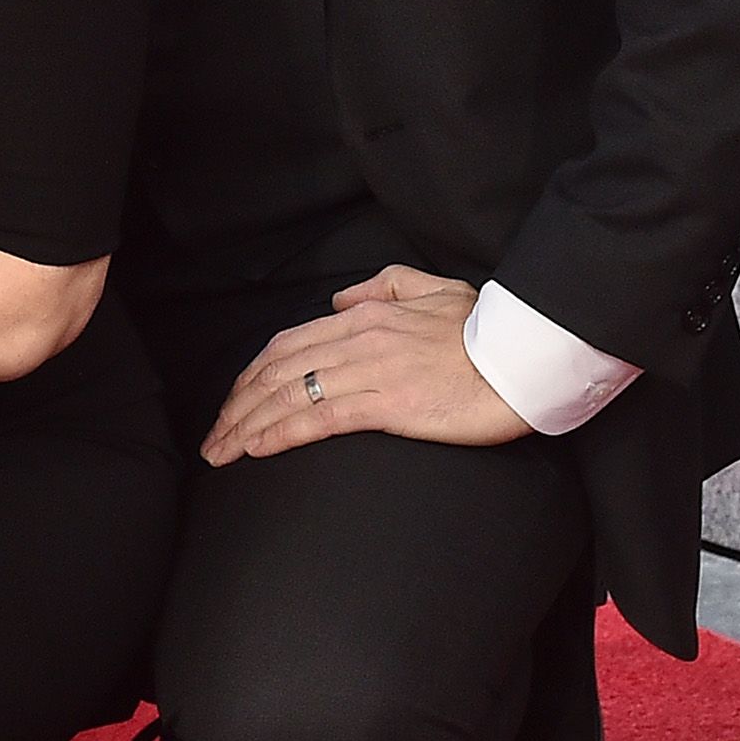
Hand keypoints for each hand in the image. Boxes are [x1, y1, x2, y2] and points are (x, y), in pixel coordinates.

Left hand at [201, 266, 533, 463]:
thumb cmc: (487, 330)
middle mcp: (359, 339)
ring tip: (221, 452)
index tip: (233, 401)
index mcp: (366, 315)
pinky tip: (256, 448)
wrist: (526, 357)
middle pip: (276, 371)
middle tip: (213, 437)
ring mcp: (372, 372)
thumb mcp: (434, 289)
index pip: (288, 344)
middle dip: (236, 406)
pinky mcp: (389, 405)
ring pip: (289, 395)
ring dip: (246, 425)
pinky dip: (281, 432)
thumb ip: (382, 288)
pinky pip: (320, 417)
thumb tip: (339, 300)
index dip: (251, 375)